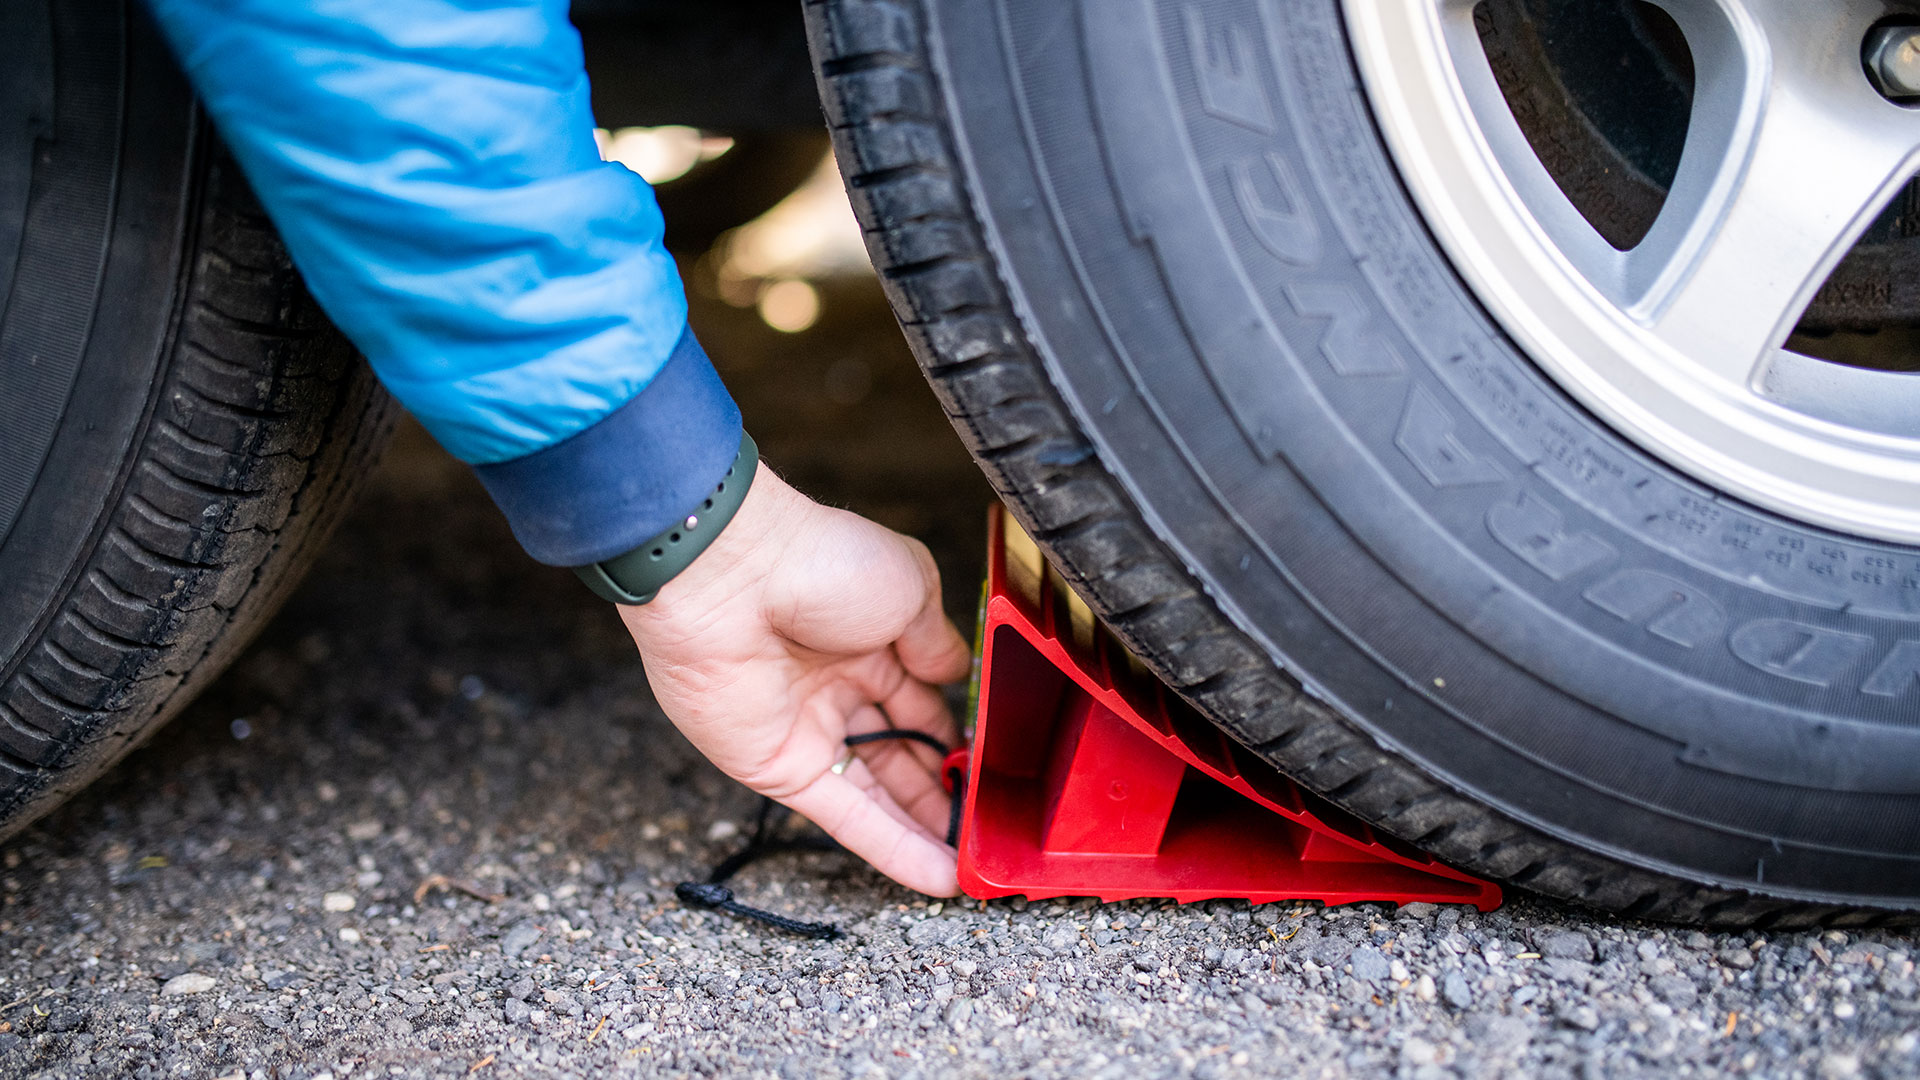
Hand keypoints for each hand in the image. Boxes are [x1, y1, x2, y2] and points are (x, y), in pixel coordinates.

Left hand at [617, 468, 970, 895]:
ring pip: (880, 795)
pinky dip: (891, 848)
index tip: (997, 770)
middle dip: (946, 791)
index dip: (959, 738)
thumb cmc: (817, 560)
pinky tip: (936, 873)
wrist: (733, 574)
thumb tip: (959, 679)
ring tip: (976, 866)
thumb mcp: (908, 586)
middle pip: (902, 755)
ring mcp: (810, 732)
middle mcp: (839, 688)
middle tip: (991, 826)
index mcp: (870, 640)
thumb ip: (936, 644)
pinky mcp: (782, 769)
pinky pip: (846, 818)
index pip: (924, 703)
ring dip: (926, 831)